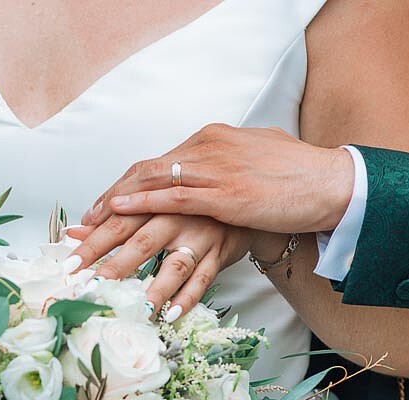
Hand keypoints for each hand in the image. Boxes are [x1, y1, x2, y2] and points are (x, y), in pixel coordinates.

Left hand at [65, 215, 256, 321]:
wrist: (239, 197)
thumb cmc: (188, 202)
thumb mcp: (151, 203)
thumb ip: (114, 218)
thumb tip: (74, 232)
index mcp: (154, 202)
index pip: (116, 224)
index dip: (92, 245)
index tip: (70, 266)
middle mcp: (176, 217)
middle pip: (141, 242)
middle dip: (115, 267)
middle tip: (92, 289)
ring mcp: (200, 236)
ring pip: (176, 264)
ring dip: (156, 288)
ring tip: (136, 308)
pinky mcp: (220, 253)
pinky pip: (204, 279)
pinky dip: (188, 298)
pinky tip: (171, 314)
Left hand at [81, 124, 354, 233]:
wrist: (332, 181)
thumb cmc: (295, 176)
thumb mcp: (249, 161)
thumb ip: (221, 166)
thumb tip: (202, 177)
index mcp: (209, 141)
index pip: (151, 167)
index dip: (119, 191)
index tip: (96, 214)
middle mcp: (205, 150)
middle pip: (140, 179)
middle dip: (105, 211)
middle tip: (77, 235)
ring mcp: (214, 171)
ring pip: (150, 194)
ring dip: (116, 224)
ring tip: (90, 250)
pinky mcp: (226, 195)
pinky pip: (175, 203)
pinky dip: (143, 210)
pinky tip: (122, 228)